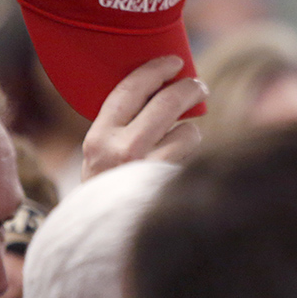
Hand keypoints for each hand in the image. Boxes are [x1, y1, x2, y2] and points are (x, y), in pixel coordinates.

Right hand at [81, 56, 207, 180]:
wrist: (101, 236)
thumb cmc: (106, 186)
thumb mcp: (99, 154)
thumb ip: (121, 125)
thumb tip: (163, 88)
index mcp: (99, 138)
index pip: (129, 89)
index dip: (155, 69)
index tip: (173, 61)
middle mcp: (122, 150)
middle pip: (168, 102)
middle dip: (189, 87)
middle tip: (197, 85)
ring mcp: (148, 170)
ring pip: (188, 131)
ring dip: (189, 132)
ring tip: (179, 140)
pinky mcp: (169, 185)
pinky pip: (193, 157)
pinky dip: (190, 156)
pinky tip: (178, 164)